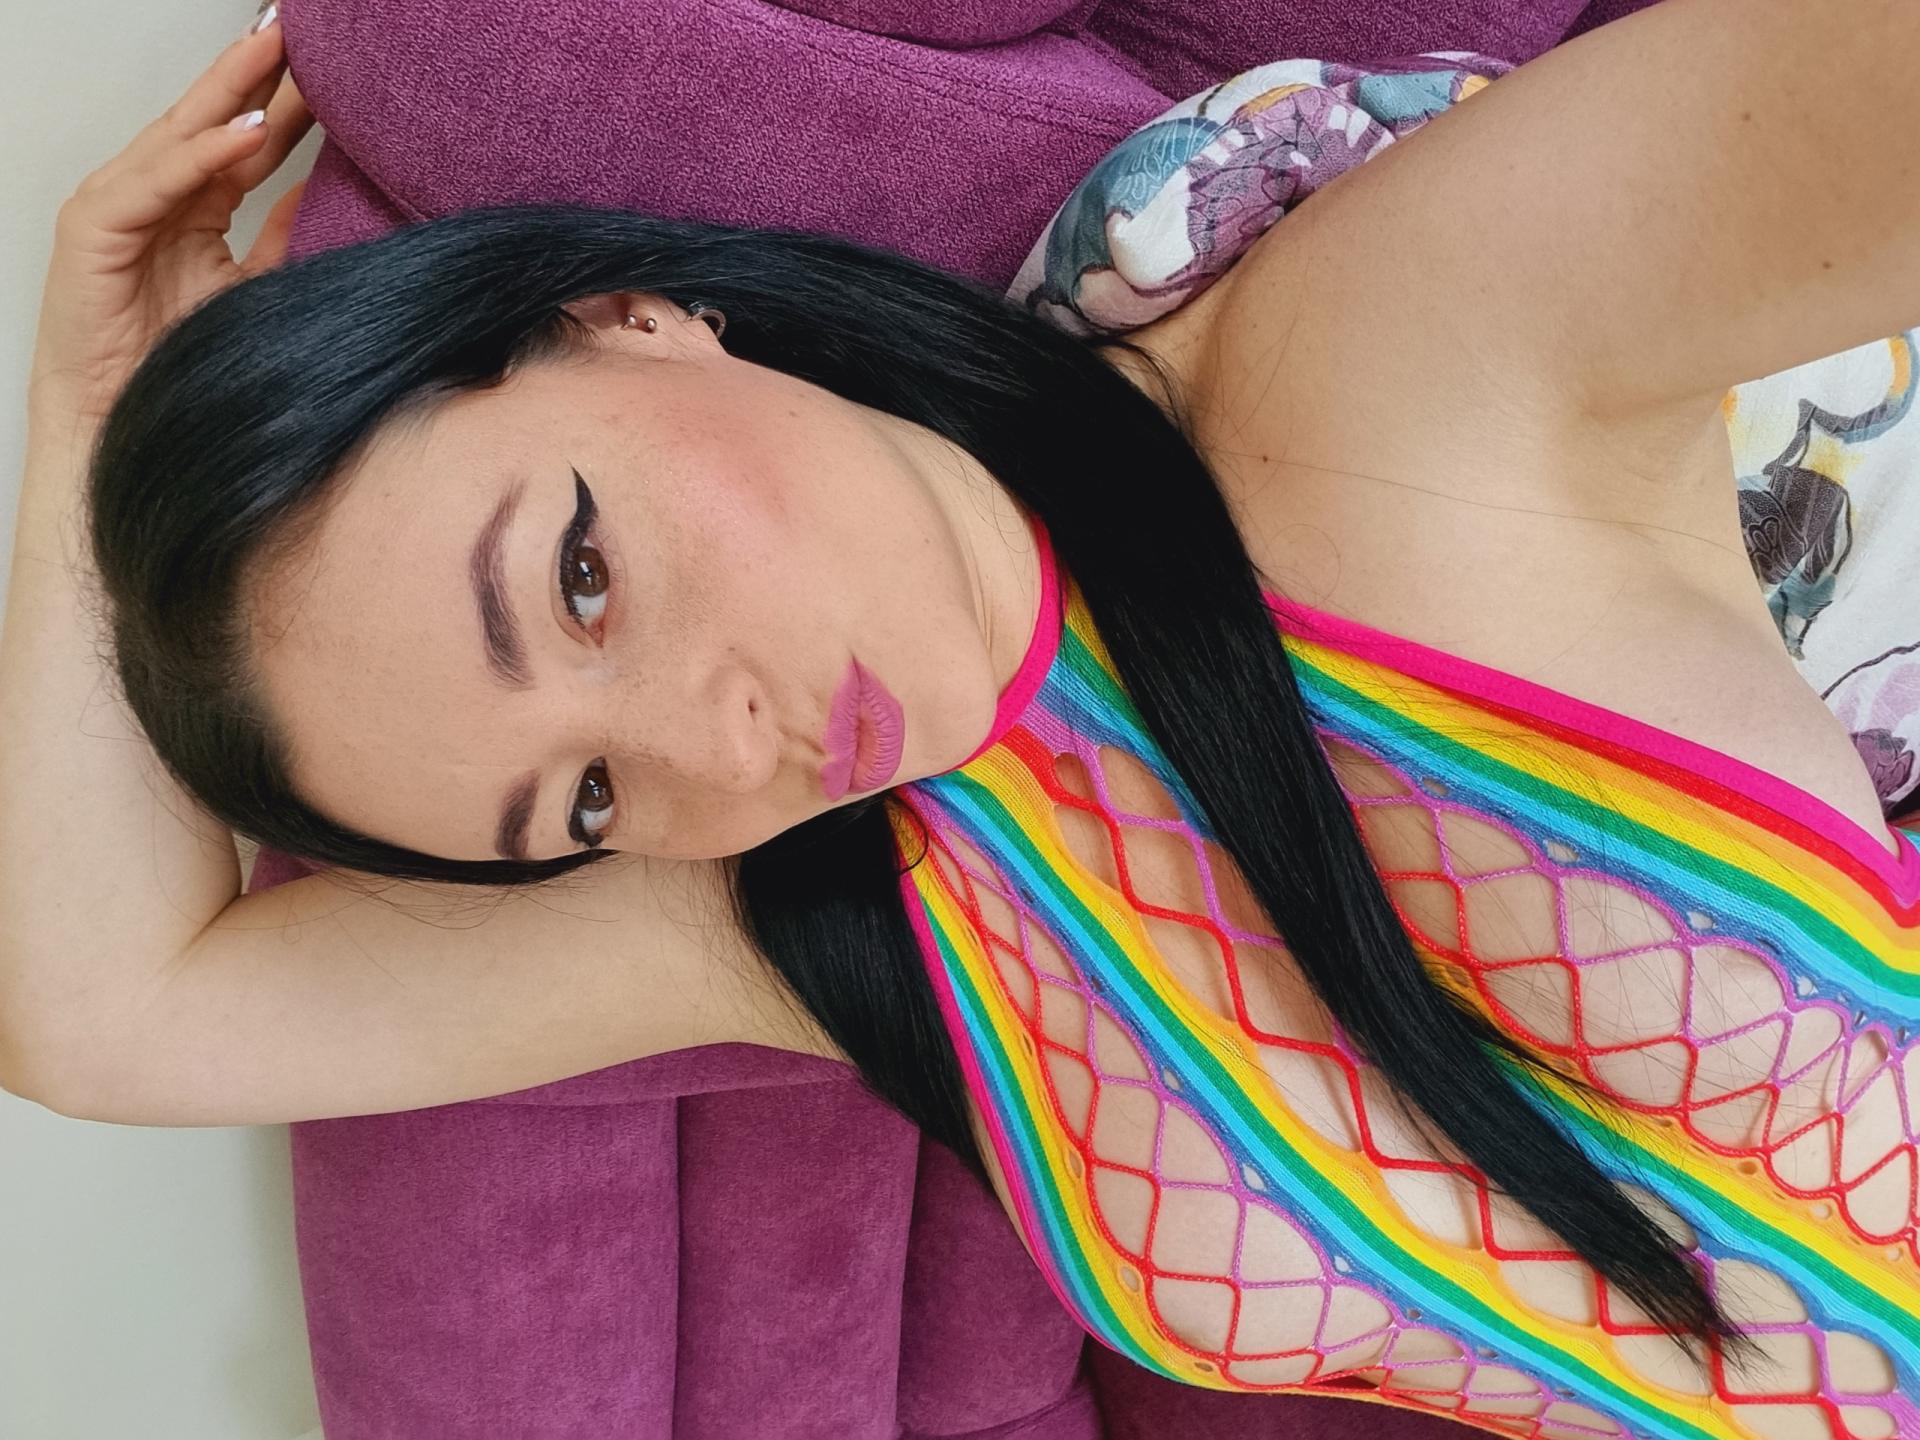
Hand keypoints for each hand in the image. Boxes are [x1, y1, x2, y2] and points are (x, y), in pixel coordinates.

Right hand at [28, 13, 312, 425]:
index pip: (243, 144)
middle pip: (212, 123)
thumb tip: (332, 204)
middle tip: (300, 31)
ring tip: (278, 54)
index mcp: (193, 211)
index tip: (329, 70)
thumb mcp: (254, 292)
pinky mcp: (94, 226)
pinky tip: (246, 129)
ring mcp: (119, 206)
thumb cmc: (181, 368)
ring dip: (231, 93)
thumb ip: (282, 243)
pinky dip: (202, 153)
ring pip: (182, 136)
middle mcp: (155, 199)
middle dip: (253, 74)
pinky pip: (157, 180)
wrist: (120, 428)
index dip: (282, 104)